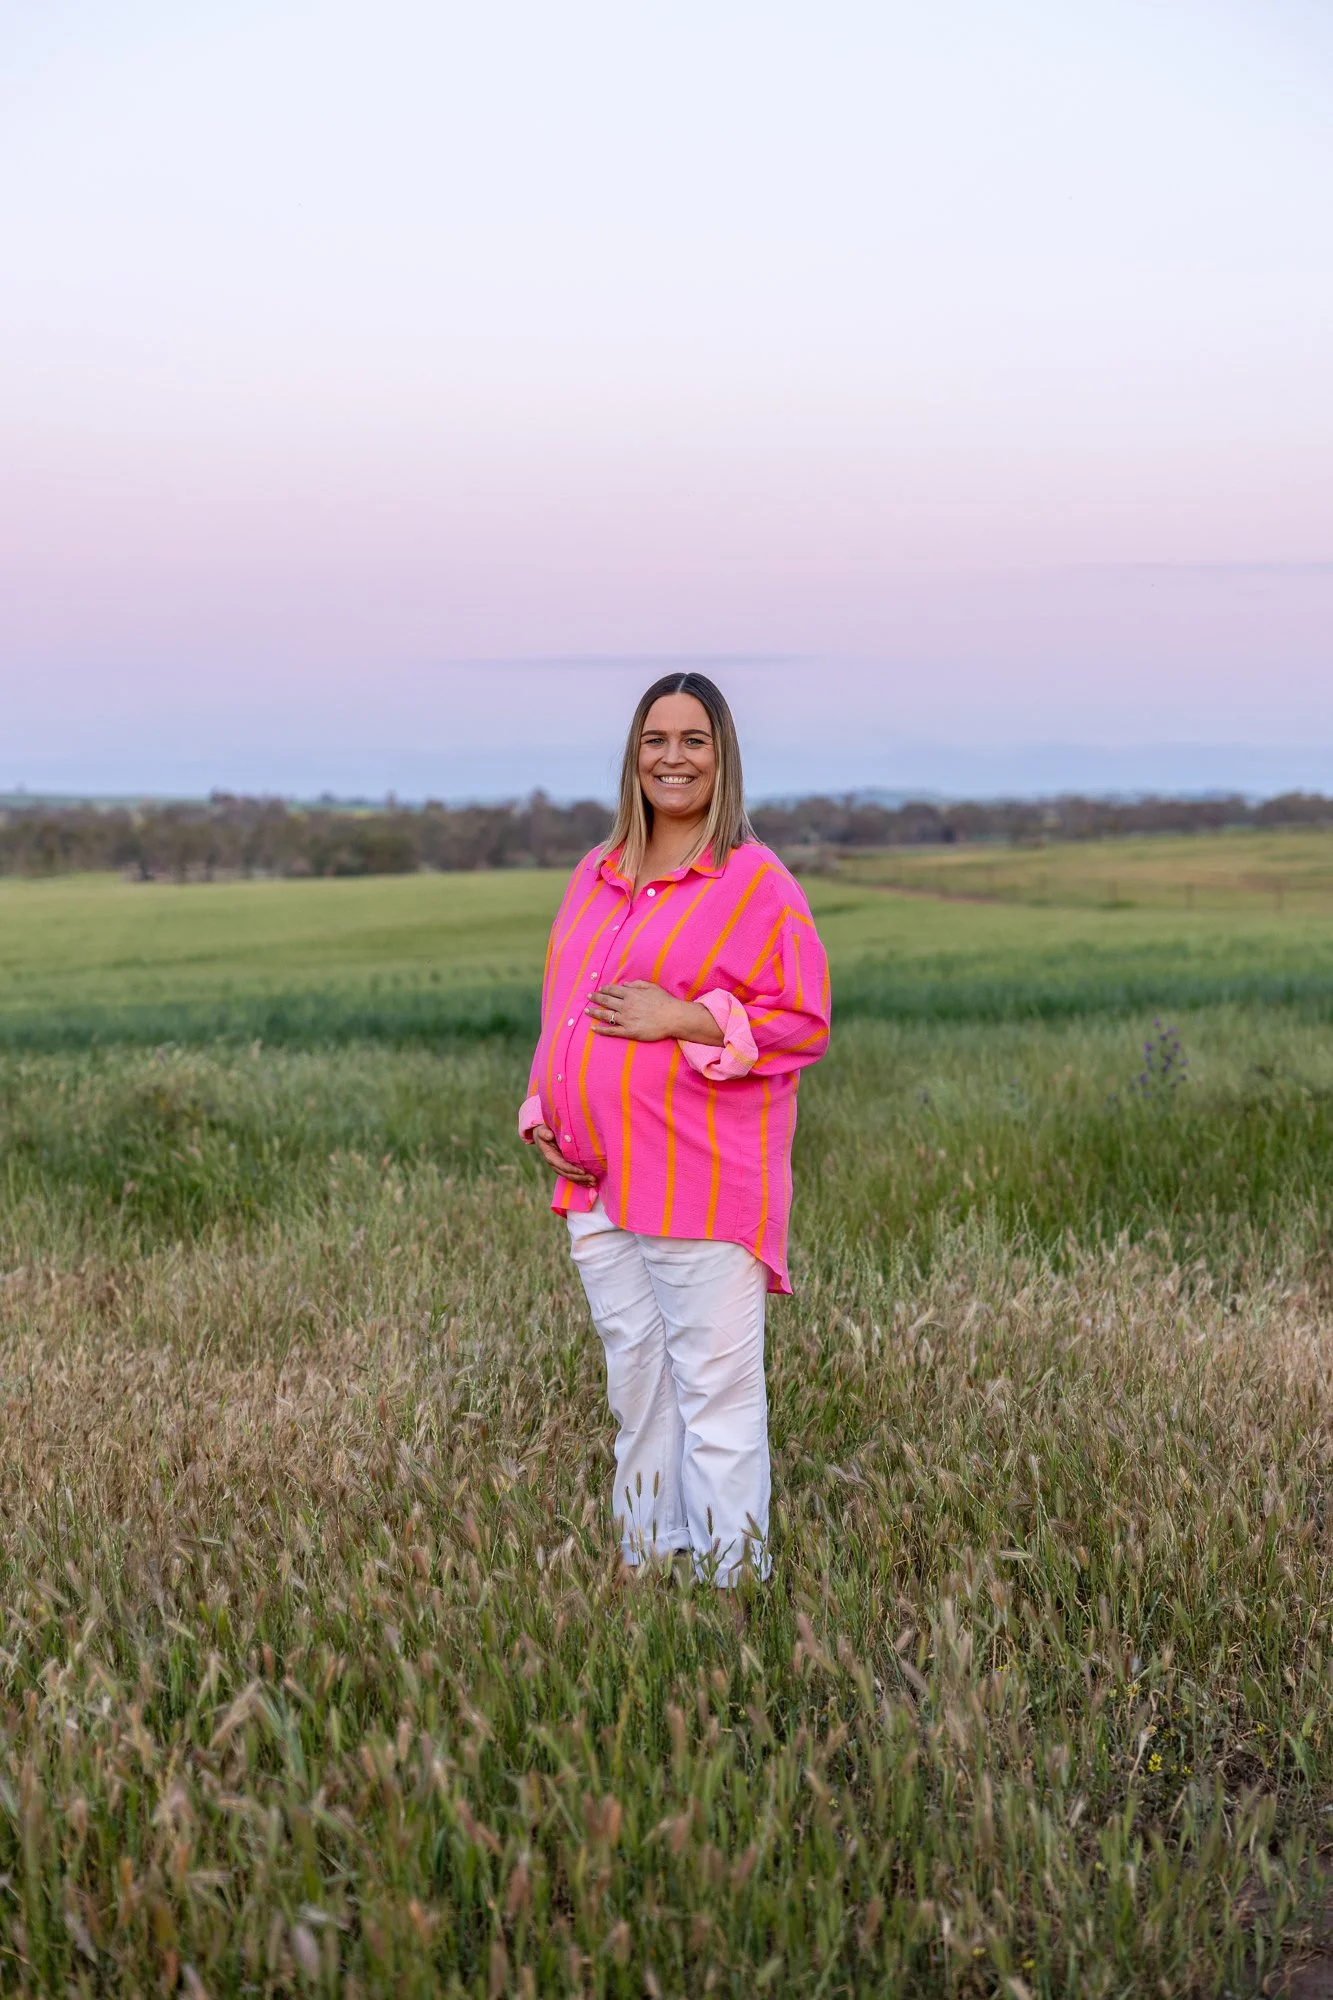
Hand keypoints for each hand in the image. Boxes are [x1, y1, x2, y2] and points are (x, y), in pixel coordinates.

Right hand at [530, 1123, 597, 1186]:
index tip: (583, 1171)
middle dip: (581, 1177)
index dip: (572, 1169)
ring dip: (583, 1181)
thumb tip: (549, 1135)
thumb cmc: (543, 1132)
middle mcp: (555, 1165)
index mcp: (550, 1157)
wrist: (542, 1136)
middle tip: (593, 1179)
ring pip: (572, 1177)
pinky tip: (590, 1183)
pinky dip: (581, 1180)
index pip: (562, 1165)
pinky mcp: (564, 1167)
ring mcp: (560, 1167)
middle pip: (568, 1174)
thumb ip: (544, 1133)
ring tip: (594, 1182)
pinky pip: (573, 1176)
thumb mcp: (542, 1131)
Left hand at [587, 981, 722, 1044]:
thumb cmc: (665, 1001)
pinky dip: (601, 1029)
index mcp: (630, 994)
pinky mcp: (628, 1031)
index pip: (612, 990)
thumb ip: (637, 984)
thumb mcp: (651, 987)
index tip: (599, 989)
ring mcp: (625, 1019)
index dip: (604, 989)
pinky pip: (611, 1030)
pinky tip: (593, 1028)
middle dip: (595, 998)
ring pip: (605, 1015)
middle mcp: (625, 1005)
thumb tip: (625, 985)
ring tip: (586, 1011)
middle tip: (588, 997)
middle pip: (606, 1001)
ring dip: (594, 1012)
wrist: (673, 1017)